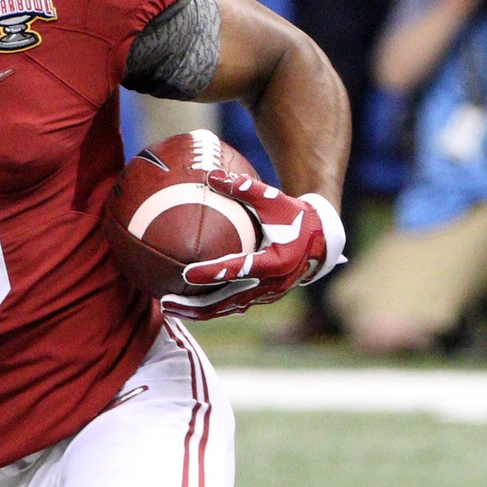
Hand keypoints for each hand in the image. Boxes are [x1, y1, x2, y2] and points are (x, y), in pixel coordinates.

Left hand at [162, 169, 337, 318]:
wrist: (322, 241)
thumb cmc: (295, 216)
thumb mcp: (273, 199)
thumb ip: (244, 187)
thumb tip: (212, 174)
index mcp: (274, 261)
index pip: (238, 269)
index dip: (212, 273)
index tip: (186, 273)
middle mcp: (270, 284)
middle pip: (227, 301)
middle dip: (195, 306)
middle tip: (165, 303)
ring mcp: (267, 294)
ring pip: (228, 308)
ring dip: (198, 312)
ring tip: (169, 308)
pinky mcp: (264, 297)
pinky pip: (234, 306)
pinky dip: (212, 308)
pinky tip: (189, 305)